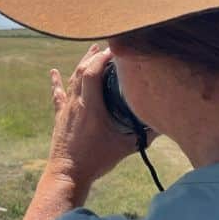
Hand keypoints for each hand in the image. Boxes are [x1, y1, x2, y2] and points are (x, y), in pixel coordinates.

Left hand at [46, 44, 138, 187]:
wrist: (67, 174)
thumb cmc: (95, 161)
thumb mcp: (124, 147)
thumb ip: (144, 135)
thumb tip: (165, 125)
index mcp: (91, 107)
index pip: (93, 73)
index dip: (103, 58)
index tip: (116, 50)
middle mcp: (76, 104)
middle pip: (82, 71)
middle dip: (94, 56)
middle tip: (106, 45)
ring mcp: (66, 109)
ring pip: (72, 80)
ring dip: (82, 64)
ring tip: (91, 50)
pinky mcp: (60, 117)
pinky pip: (58, 95)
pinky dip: (57, 82)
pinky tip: (53, 72)